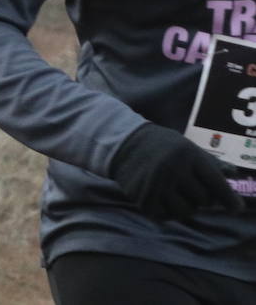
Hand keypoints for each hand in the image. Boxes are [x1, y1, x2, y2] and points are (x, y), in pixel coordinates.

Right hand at [109, 123, 241, 220]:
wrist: (122, 143)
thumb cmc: (160, 144)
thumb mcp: (186, 146)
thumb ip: (209, 162)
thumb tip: (234, 173)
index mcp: (187, 155)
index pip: (216, 183)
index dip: (229, 199)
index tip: (237, 208)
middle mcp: (172, 170)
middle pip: (203, 200)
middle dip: (201, 197)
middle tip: (190, 189)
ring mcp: (156, 185)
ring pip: (186, 211)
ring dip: (185, 206)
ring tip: (177, 195)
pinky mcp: (143, 198)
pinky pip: (166, 216)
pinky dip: (168, 211)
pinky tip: (163, 199)